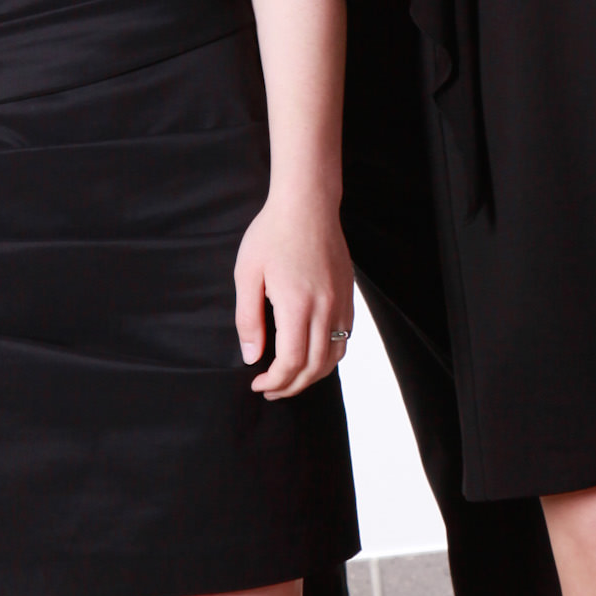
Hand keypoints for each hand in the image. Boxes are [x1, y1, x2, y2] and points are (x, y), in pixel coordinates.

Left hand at [233, 188, 353, 397]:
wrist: (308, 204)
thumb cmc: (273, 234)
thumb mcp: (247, 274)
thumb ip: (248, 319)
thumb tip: (252, 356)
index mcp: (297, 305)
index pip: (291, 362)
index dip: (275, 381)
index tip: (258, 383)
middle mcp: (325, 308)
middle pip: (314, 367)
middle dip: (291, 386)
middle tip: (270, 390)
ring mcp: (341, 303)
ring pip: (334, 357)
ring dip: (312, 376)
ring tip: (290, 380)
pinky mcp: (348, 295)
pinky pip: (345, 338)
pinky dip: (329, 357)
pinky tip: (311, 355)